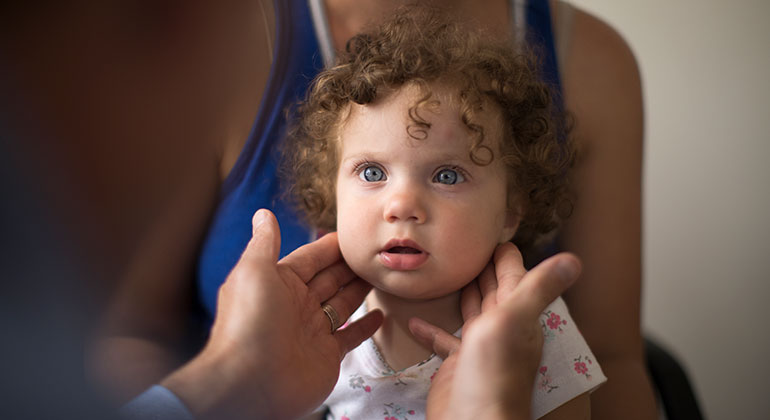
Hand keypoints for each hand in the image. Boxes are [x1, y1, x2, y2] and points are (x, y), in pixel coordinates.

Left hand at [161, 209, 382, 418]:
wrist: (249, 384)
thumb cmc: (247, 325)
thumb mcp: (254, 272)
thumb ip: (265, 242)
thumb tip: (263, 214)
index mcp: (278, 283)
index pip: (311, 258)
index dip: (331, 246)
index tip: (354, 234)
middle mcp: (296, 305)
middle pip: (330, 278)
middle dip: (350, 265)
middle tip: (376, 251)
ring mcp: (312, 331)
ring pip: (343, 303)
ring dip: (360, 289)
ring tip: (382, 274)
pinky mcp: (326, 355)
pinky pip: (350, 336)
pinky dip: (366, 326)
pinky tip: (381, 314)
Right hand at [409, 243, 580, 419]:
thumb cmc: (494, 374)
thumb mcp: (514, 322)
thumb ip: (538, 289)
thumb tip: (574, 260)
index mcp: (518, 315)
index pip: (514, 275)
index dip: (505, 254)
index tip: (493, 231)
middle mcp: (501, 328)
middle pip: (493, 290)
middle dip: (484, 267)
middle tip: (470, 243)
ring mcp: (480, 347)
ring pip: (472, 311)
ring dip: (464, 292)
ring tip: (449, 271)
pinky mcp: (458, 364)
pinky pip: (445, 340)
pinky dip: (432, 329)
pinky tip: (417, 320)